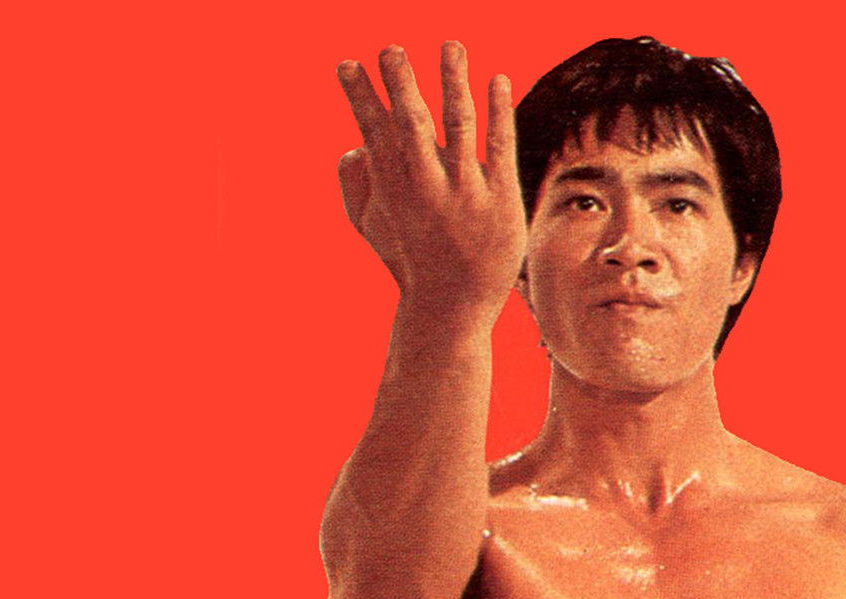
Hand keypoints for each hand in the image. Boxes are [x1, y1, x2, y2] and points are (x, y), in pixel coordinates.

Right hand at [337, 42, 526, 315]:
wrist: (450, 306)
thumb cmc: (409, 260)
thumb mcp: (371, 227)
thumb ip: (355, 187)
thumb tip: (352, 146)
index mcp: (393, 189)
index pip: (373, 132)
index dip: (358, 97)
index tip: (346, 64)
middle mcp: (426, 187)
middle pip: (411, 124)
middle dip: (399, 85)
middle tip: (389, 49)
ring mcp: (465, 192)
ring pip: (459, 125)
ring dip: (453, 82)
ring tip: (450, 44)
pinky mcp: (500, 198)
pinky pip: (500, 145)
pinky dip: (499, 111)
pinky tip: (498, 78)